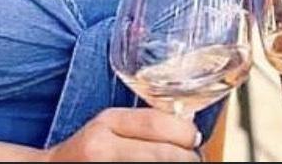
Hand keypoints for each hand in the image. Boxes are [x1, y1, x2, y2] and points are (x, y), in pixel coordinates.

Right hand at [42, 107, 201, 161]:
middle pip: (160, 153)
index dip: (184, 132)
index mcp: (107, 122)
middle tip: (194, 158)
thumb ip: (141, 124)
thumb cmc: (87, 150)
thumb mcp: (110, 125)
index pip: (156, 123)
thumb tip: (187, 130)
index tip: (194, 139)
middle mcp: (102, 147)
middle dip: (186, 157)